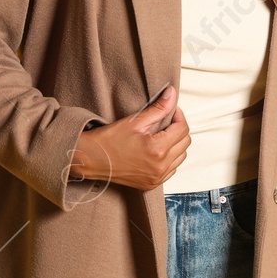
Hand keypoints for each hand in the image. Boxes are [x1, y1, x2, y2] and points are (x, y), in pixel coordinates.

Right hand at [71, 84, 190, 190]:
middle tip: (165, 122)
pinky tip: (156, 151)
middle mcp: (160, 166)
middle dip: (178, 129)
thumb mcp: (134, 121)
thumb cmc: (109, 140)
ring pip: (181, 156)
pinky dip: (169, 158)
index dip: (178, 116)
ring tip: (160, 136)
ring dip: (175, 144)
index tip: (170, 111)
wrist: (91, 160)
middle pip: (185, 143)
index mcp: (157, 149)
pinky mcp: (152, 184)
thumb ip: (158, 108)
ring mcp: (157, 178)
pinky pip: (172, 169)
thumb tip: (172, 94)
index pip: (182, 129)